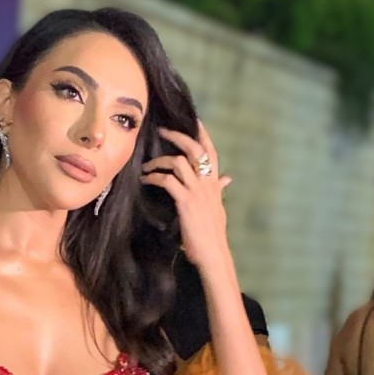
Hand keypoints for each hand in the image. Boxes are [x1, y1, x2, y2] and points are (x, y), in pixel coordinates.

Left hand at [141, 120, 232, 269]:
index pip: (211, 152)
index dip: (202, 134)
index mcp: (214, 184)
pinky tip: (146, 180)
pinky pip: (168, 180)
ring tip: (146, 165)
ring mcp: (197, 191)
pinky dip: (154, 177)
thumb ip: (220, 190)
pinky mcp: (185, 201)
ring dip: (159, 160)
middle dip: (178, 136)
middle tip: (162, 131)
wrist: (213, 253)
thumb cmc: (214, 234)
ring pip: (179, 162)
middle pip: (195, 149)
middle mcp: (207, 183)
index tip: (194, 121)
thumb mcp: (219, 207)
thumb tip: (228, 178)